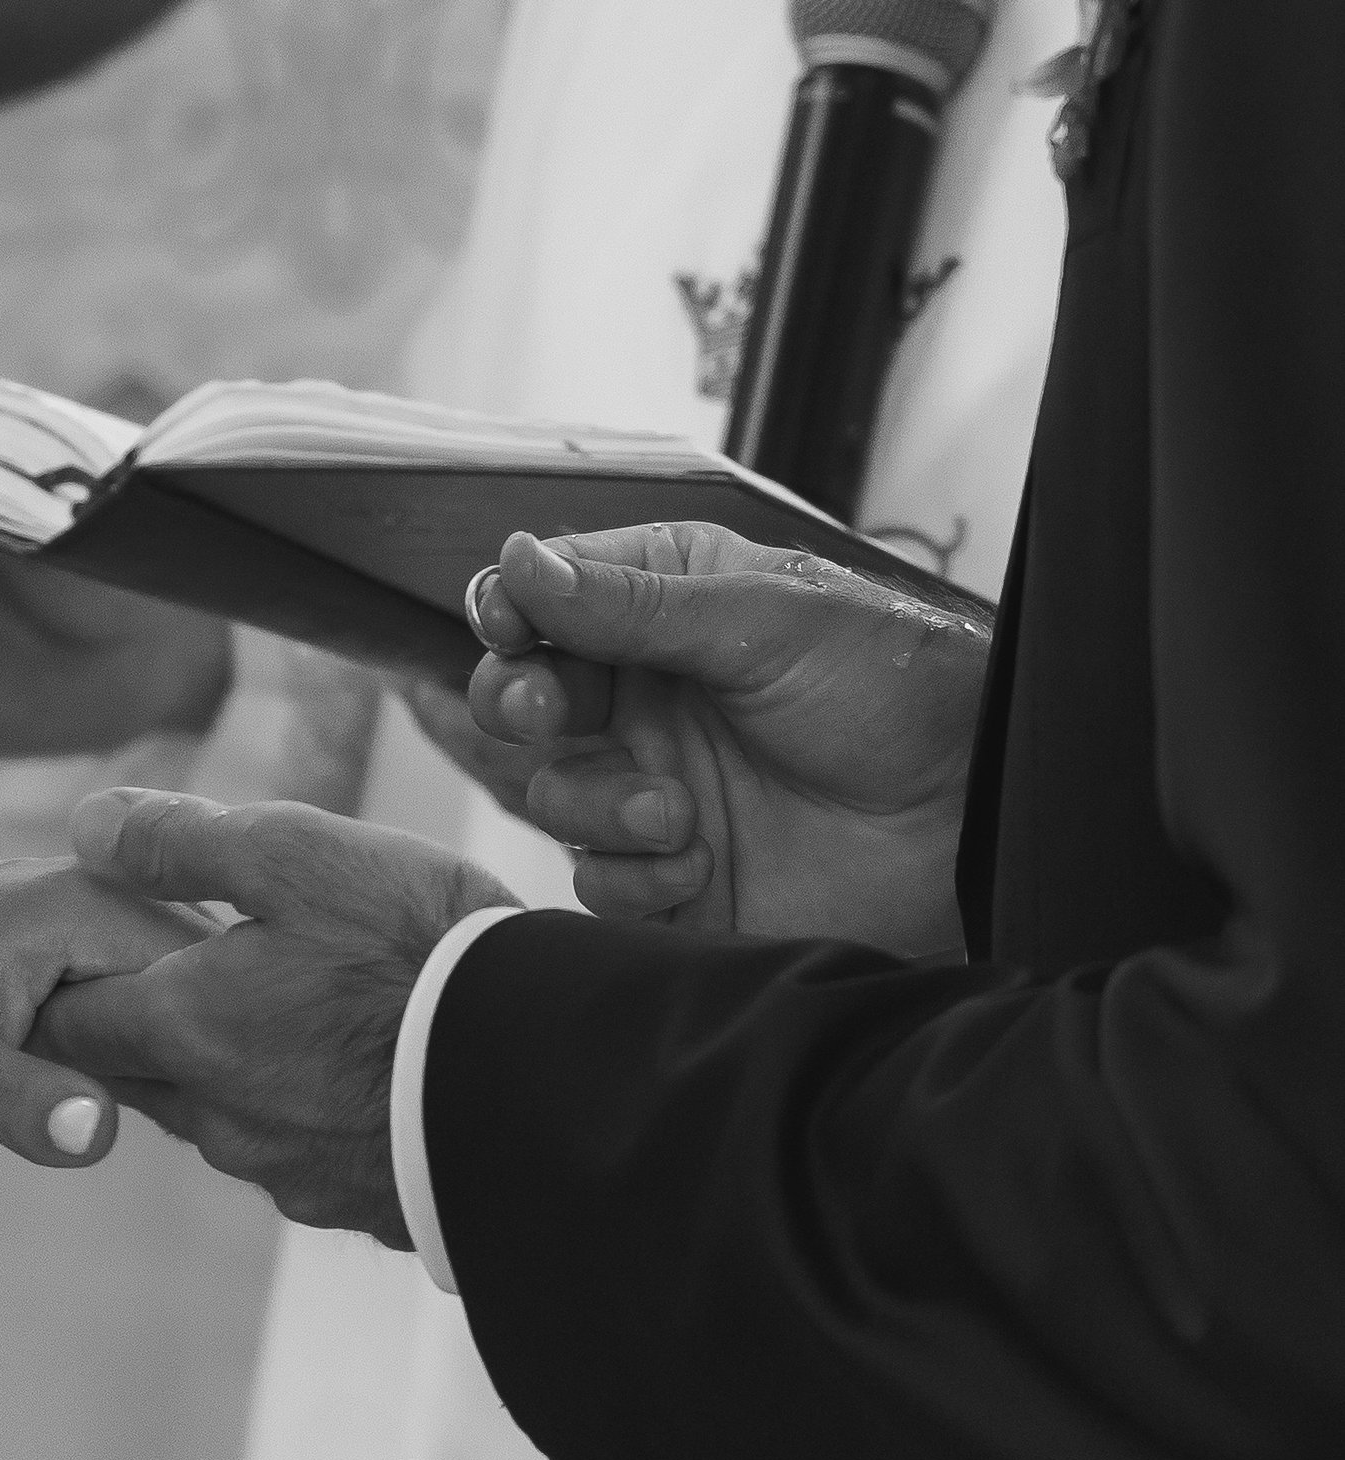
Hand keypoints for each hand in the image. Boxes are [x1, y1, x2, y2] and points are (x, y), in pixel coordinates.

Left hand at [0, 852, 212, 1165]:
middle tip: (200, 1133)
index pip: (218, 982)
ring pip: (175, 1000)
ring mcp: (88, 914)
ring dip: (176, 1060)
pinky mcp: (69, 943)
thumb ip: (15, 1100)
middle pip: (210, 990)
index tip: (225, 1122)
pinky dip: (138, 1049)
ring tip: (161, 1116)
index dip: (227, 1059)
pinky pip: (137, 1000)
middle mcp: (105, 895)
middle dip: (212, 1062)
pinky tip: (114, 1097)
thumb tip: (99, 1135)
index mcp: (91, 906)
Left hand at [31, 790, 514, 1245]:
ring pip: (221, 1123)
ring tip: (273, 1027)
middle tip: (166, 987)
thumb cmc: (415, 948)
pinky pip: (302, 1160)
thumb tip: (87, 824)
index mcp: (185, 1029)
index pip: (70, 1025)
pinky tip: (351, 1085)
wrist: (546, 1076)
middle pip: (138, 1081)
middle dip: (140, 1037)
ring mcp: (288, 1172)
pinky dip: (307, 1119)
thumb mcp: (293, 852)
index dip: (65, 991)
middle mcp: (218, 1118)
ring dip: (228, 1079)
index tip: (71, 966)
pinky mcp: (357, 1205)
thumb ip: (178, 841)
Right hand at [466, 525, 988, 954]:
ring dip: (595, 804)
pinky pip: (596, 878)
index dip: (512, 607)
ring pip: (553, 792)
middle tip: (551, 710)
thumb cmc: (898, 691)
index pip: (550, 596)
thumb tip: (518, 561)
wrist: (970, 819)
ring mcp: (657, 784)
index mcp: (671, 608)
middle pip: (527, 693)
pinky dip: (632, 875)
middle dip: (521, 701)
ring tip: (672, 813)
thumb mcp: (765, 623)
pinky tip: (697, 863)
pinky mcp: (672, 873)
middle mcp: (652, 695)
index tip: (510, 625)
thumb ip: (632, 603)